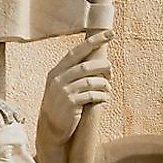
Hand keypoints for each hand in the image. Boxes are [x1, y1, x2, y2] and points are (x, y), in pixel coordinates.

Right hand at [38, 29, 113, 144]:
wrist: (51, 129)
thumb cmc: (62, 105)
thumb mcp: (63, 86)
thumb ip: (75, 73)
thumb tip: (99, 60)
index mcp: (57, 71)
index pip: (77, 51)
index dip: (94, 41)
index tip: (110, 33)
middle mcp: (58, 78)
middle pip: (86, 66)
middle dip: (103, 66)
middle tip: (111, 71)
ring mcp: (63, 91)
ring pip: (92, 81)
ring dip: (105, 84)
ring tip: (108, 89)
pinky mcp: (70, 103)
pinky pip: (93, 95)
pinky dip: (102, 96)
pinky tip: (104, 98)